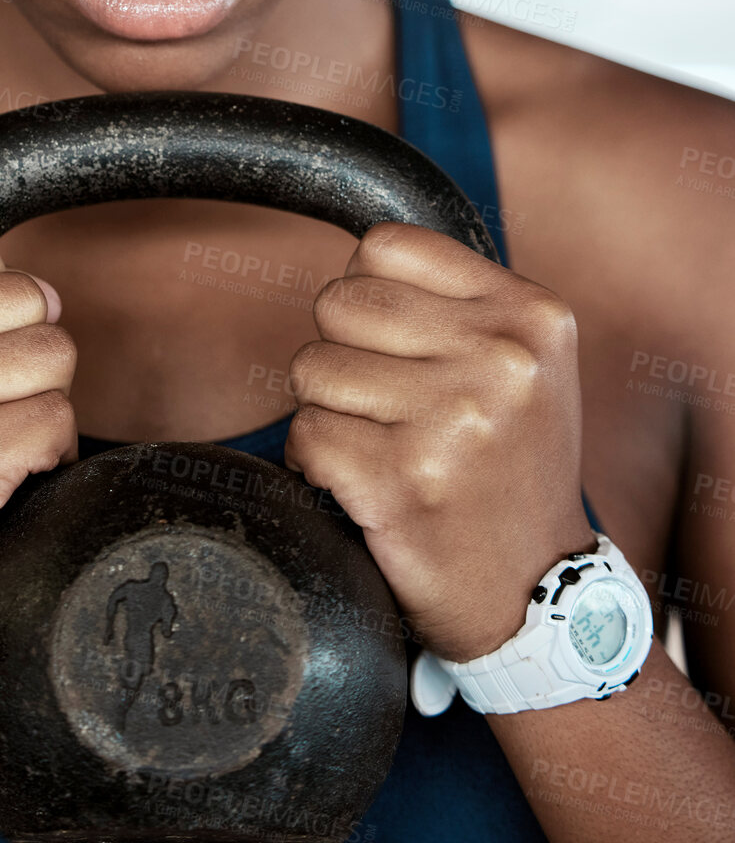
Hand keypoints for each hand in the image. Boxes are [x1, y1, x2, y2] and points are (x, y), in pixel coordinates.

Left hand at [283, 222, 592, 661]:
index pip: (385, 246)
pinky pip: (305, 434)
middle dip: (341, 352)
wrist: (538, 596)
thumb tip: (355, 264)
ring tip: (379, 444)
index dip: (369, 296)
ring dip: (326, 409)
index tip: (395, 346)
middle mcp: (501, 360)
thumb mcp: (525, 364)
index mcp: (531, 315)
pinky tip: (360, 484)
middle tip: (383, 405)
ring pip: (311, 367)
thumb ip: (458, 301)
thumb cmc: (512, 467)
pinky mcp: (403, 483)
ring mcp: (454, 422)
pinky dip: (313, 462)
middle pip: (339, 302)